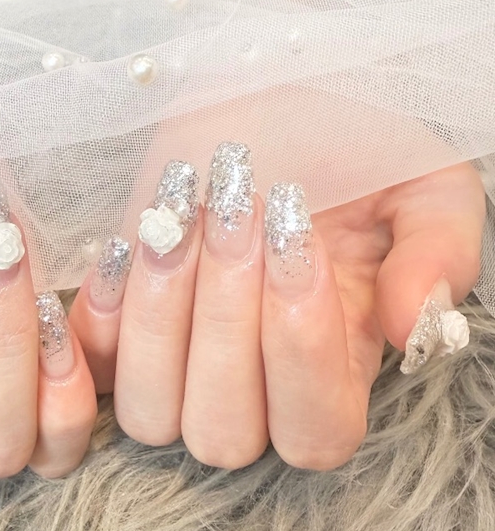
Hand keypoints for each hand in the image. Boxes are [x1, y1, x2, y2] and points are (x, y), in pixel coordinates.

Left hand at [70, 154, 483, 469]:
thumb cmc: (349, 146)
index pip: (316, 432)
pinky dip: (101, 315)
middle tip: (239, 212)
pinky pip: (92, 367)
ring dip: (161, 315)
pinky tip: (131, 241)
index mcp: (335, 373)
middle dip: (225, 324)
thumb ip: (438, 254)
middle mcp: (252, 390)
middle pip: (223, 433)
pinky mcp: (120, 335)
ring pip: (149, 414)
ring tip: (182, 215)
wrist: (265, 98)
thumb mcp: (423, 185)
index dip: (302, 358)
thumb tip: (416, 326)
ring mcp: (178, 370)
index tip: (297, 246)